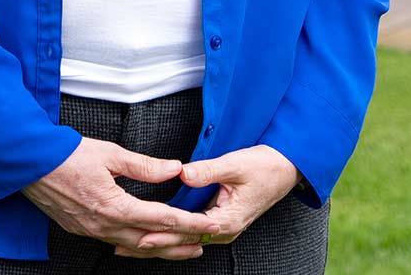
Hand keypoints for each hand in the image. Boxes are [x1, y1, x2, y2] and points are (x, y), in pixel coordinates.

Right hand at [21, 137, 220, 259]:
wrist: (27, 162)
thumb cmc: (64, 155)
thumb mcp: (109, 153)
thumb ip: (144, 165)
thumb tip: (173, 169)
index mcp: (113, 205)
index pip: (161, 219)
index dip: (188, 223)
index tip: (207, 225)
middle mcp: (103, 225)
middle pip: (151, 241)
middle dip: (180, 244)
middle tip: (203, 243)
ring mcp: (91, 230)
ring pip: (134, 247)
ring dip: (160, 249)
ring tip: (182, 249)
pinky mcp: (82, 229)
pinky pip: (115, 243)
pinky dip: (136, 245)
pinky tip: (145, 243)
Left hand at [117, 145, 298, 257]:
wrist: (285, 169)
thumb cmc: (263, 167)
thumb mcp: (235, 164)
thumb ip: (208, 171)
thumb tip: (182, 173)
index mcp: (227, 219)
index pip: (189, 231)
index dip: (165, 233)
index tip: (142, 235)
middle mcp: (223, 229)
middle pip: (184, 241)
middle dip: (156, 244)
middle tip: (125, 247)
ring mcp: (221, 227)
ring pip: (185, 239)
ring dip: (161, 242)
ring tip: (130, 247)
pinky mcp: (217, 220)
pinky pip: (191, 231)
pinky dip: (172, 234)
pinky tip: (154, 234)